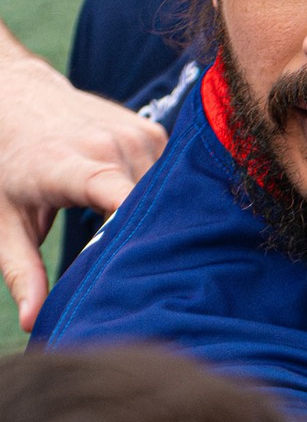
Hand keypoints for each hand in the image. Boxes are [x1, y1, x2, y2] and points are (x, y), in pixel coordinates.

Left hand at [0, 35, 165, 331]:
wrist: (21, 100)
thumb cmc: (10, 167)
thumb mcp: (6, 221)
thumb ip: (22, 270)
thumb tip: (32, 321)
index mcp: (66, 164)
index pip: (113, 192)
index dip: (136, 226)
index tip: (151, 263)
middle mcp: (107, 144)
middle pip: (150, 208)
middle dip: (153, 244)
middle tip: (152, 284)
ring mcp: (137, 135)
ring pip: (169, 197)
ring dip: (163, 226)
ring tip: (153, 252)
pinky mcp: (155, 134)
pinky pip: (174, 180)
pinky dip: (167, 204)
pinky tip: (155, 219)